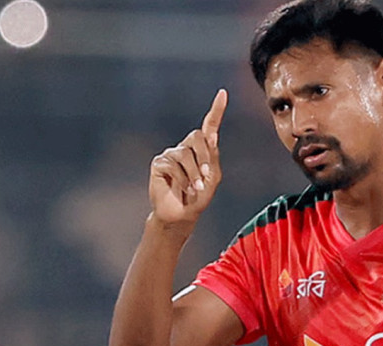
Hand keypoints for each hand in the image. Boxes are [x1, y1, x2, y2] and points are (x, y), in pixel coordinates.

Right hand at [148, 89, 227, 225]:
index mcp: (202, 149)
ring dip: (194, 174)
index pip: (209, 125)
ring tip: (195, 189)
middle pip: (197, 137)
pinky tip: (184, 189)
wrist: (182, 214)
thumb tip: (211, 135)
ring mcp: (172, 154)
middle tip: (207, 176)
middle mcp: (186, 147)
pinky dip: (182, 179)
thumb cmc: (199, 196)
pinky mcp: (159, 162)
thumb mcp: (212, 177)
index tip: (223, 93)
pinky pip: (173, 165)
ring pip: (185, 154)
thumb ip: (212, 156)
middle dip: (204, 157)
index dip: (216, 110)